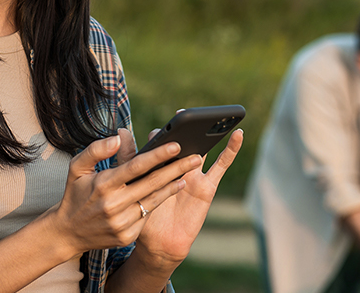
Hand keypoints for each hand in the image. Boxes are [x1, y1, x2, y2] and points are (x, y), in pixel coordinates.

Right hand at [46, 132, 201, 257]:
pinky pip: (147, 215)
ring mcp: (121, 223)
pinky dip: (159, 201)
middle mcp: (114, 205)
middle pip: (152, 183)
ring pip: (154, 200)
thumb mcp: (77, 168)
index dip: (158, 155)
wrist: (68, 233)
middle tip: (196, 157)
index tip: (176, 145)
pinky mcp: (126, 236)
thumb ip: (96, 150)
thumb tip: (120, 136)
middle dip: (177, 168)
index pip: (136, 166)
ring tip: (189, 173)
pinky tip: (171, 189)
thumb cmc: (76, 194)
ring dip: (173, 185)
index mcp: (103, 185)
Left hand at [125, 127, 243, 265]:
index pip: (160, 143)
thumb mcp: (132, 186)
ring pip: (202, 149)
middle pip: (182, 142)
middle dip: (183, 129)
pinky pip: (222, 165)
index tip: (160, 128)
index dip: (160, 134)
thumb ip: (129, 159)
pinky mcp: (207, 185)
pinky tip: (238, 135)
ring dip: (206, 134)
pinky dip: (231, 149)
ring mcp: (194, 174)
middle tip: (184, 115)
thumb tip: (122, 131)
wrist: (159, 244)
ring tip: (210, 117)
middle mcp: (176, 167)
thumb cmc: (143, 216)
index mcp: (158, 166)